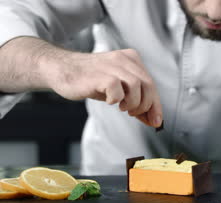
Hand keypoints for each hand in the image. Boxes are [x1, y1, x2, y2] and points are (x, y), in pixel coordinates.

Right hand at [45, 48, 162, 127]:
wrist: (60, 70)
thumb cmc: (90, 80)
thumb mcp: (117, 89)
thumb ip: (135, 100)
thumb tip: (152, 120)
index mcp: (131, 59)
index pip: (151, 84)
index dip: (156, 105)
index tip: (156, 121)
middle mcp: (124, 59)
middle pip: (148, 85)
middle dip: (147, 106)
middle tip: (135, 115)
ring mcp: (112, 65)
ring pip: (136, 86)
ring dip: (133, 103)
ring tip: (122, 107)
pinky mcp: (100, 74)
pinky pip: (117, 89)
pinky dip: (116, 99)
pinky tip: (109, 101)